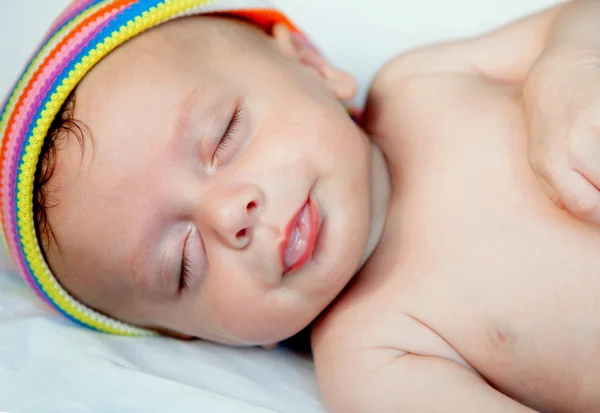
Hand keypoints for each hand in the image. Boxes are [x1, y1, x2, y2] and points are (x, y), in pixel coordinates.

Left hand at [524, 45, 599, 223]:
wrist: (558, 73)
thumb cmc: (552, 125)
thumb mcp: (543, 161)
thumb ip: (559, 192)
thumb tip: (591, 217)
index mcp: (550, 163)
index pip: (587, 207)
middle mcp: (570, 143)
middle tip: (598, 176)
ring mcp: (592, 121)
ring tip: (596, 154)